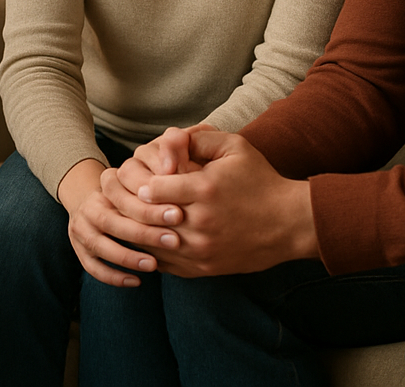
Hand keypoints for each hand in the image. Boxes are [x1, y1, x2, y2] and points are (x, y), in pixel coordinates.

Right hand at [59, 158, 181, 287]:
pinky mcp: (79, 251)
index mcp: (103, 187)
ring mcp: (81, 230)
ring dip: (129, 257)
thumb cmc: (128, 191)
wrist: (93, 200)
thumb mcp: (138, 179)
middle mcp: (90, 208)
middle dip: (146, 233)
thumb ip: (156, 179)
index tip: (178, 214)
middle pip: (113, 222)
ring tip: (154, 264)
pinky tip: (137, 281)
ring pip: (102, 247)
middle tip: (174, 241)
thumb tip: (176, 172)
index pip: (125, 197)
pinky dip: (114, 277)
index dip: (152, 207)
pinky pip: (94, 268)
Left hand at [107, 131, 318, 276]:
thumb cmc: (260, 180)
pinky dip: (150, 252)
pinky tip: (145, 239)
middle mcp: (200, 222)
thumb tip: (168, 136)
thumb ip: (199, 138)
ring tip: (123, 217)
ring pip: (151, 244)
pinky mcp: (204, 268)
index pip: (153, 187)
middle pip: (146, 218)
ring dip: (135, 231)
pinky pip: (165, 264)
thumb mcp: (234, 147)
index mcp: (205, 189)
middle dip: (128, 205)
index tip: (135, 176)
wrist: (289, 224)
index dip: (141, 180)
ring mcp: (201, 250)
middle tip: (115, 195)